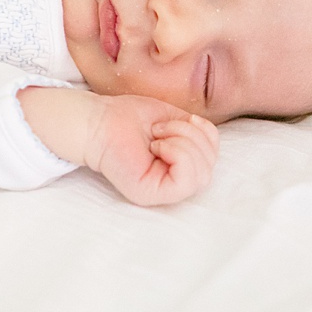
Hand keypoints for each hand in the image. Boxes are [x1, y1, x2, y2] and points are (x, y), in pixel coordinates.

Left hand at [84, 94, 219, 206]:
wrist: (98, 119)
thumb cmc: (129, 117)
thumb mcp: (176, 119)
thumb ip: (197, 133)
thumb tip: (209, 139)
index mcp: (179, 165)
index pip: (213, 158)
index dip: (205, 134)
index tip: (176, 120)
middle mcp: (172, 182)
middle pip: (210, 166)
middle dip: (193, 136)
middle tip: (161, 128)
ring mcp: (161, 191)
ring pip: (202, 174)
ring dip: (184, 142)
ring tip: (157, 136)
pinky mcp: (150, 195)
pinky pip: (186, 181)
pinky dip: (178, 154)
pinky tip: (156, 145)